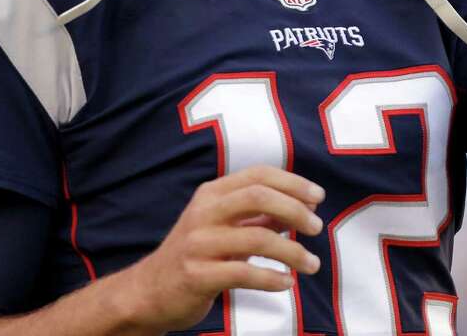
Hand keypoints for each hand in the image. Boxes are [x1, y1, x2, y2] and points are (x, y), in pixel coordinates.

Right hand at [115, 165, 324, 332]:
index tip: (318, 197)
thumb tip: (301, 207)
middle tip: (316, 227)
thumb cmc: (196, 255)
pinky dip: (272, 278)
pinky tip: (287, 283)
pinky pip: (244, 273)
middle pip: (258, 197)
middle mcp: (204, 212)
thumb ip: (259, 216)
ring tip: (312, 264)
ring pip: (257, 238)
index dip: (292, 182)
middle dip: (295, 209)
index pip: (258, 175)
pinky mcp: (197, 275)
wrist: (148, 292)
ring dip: (292, 252)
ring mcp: (198, 243)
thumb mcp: (224, 227)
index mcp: (211, 194)